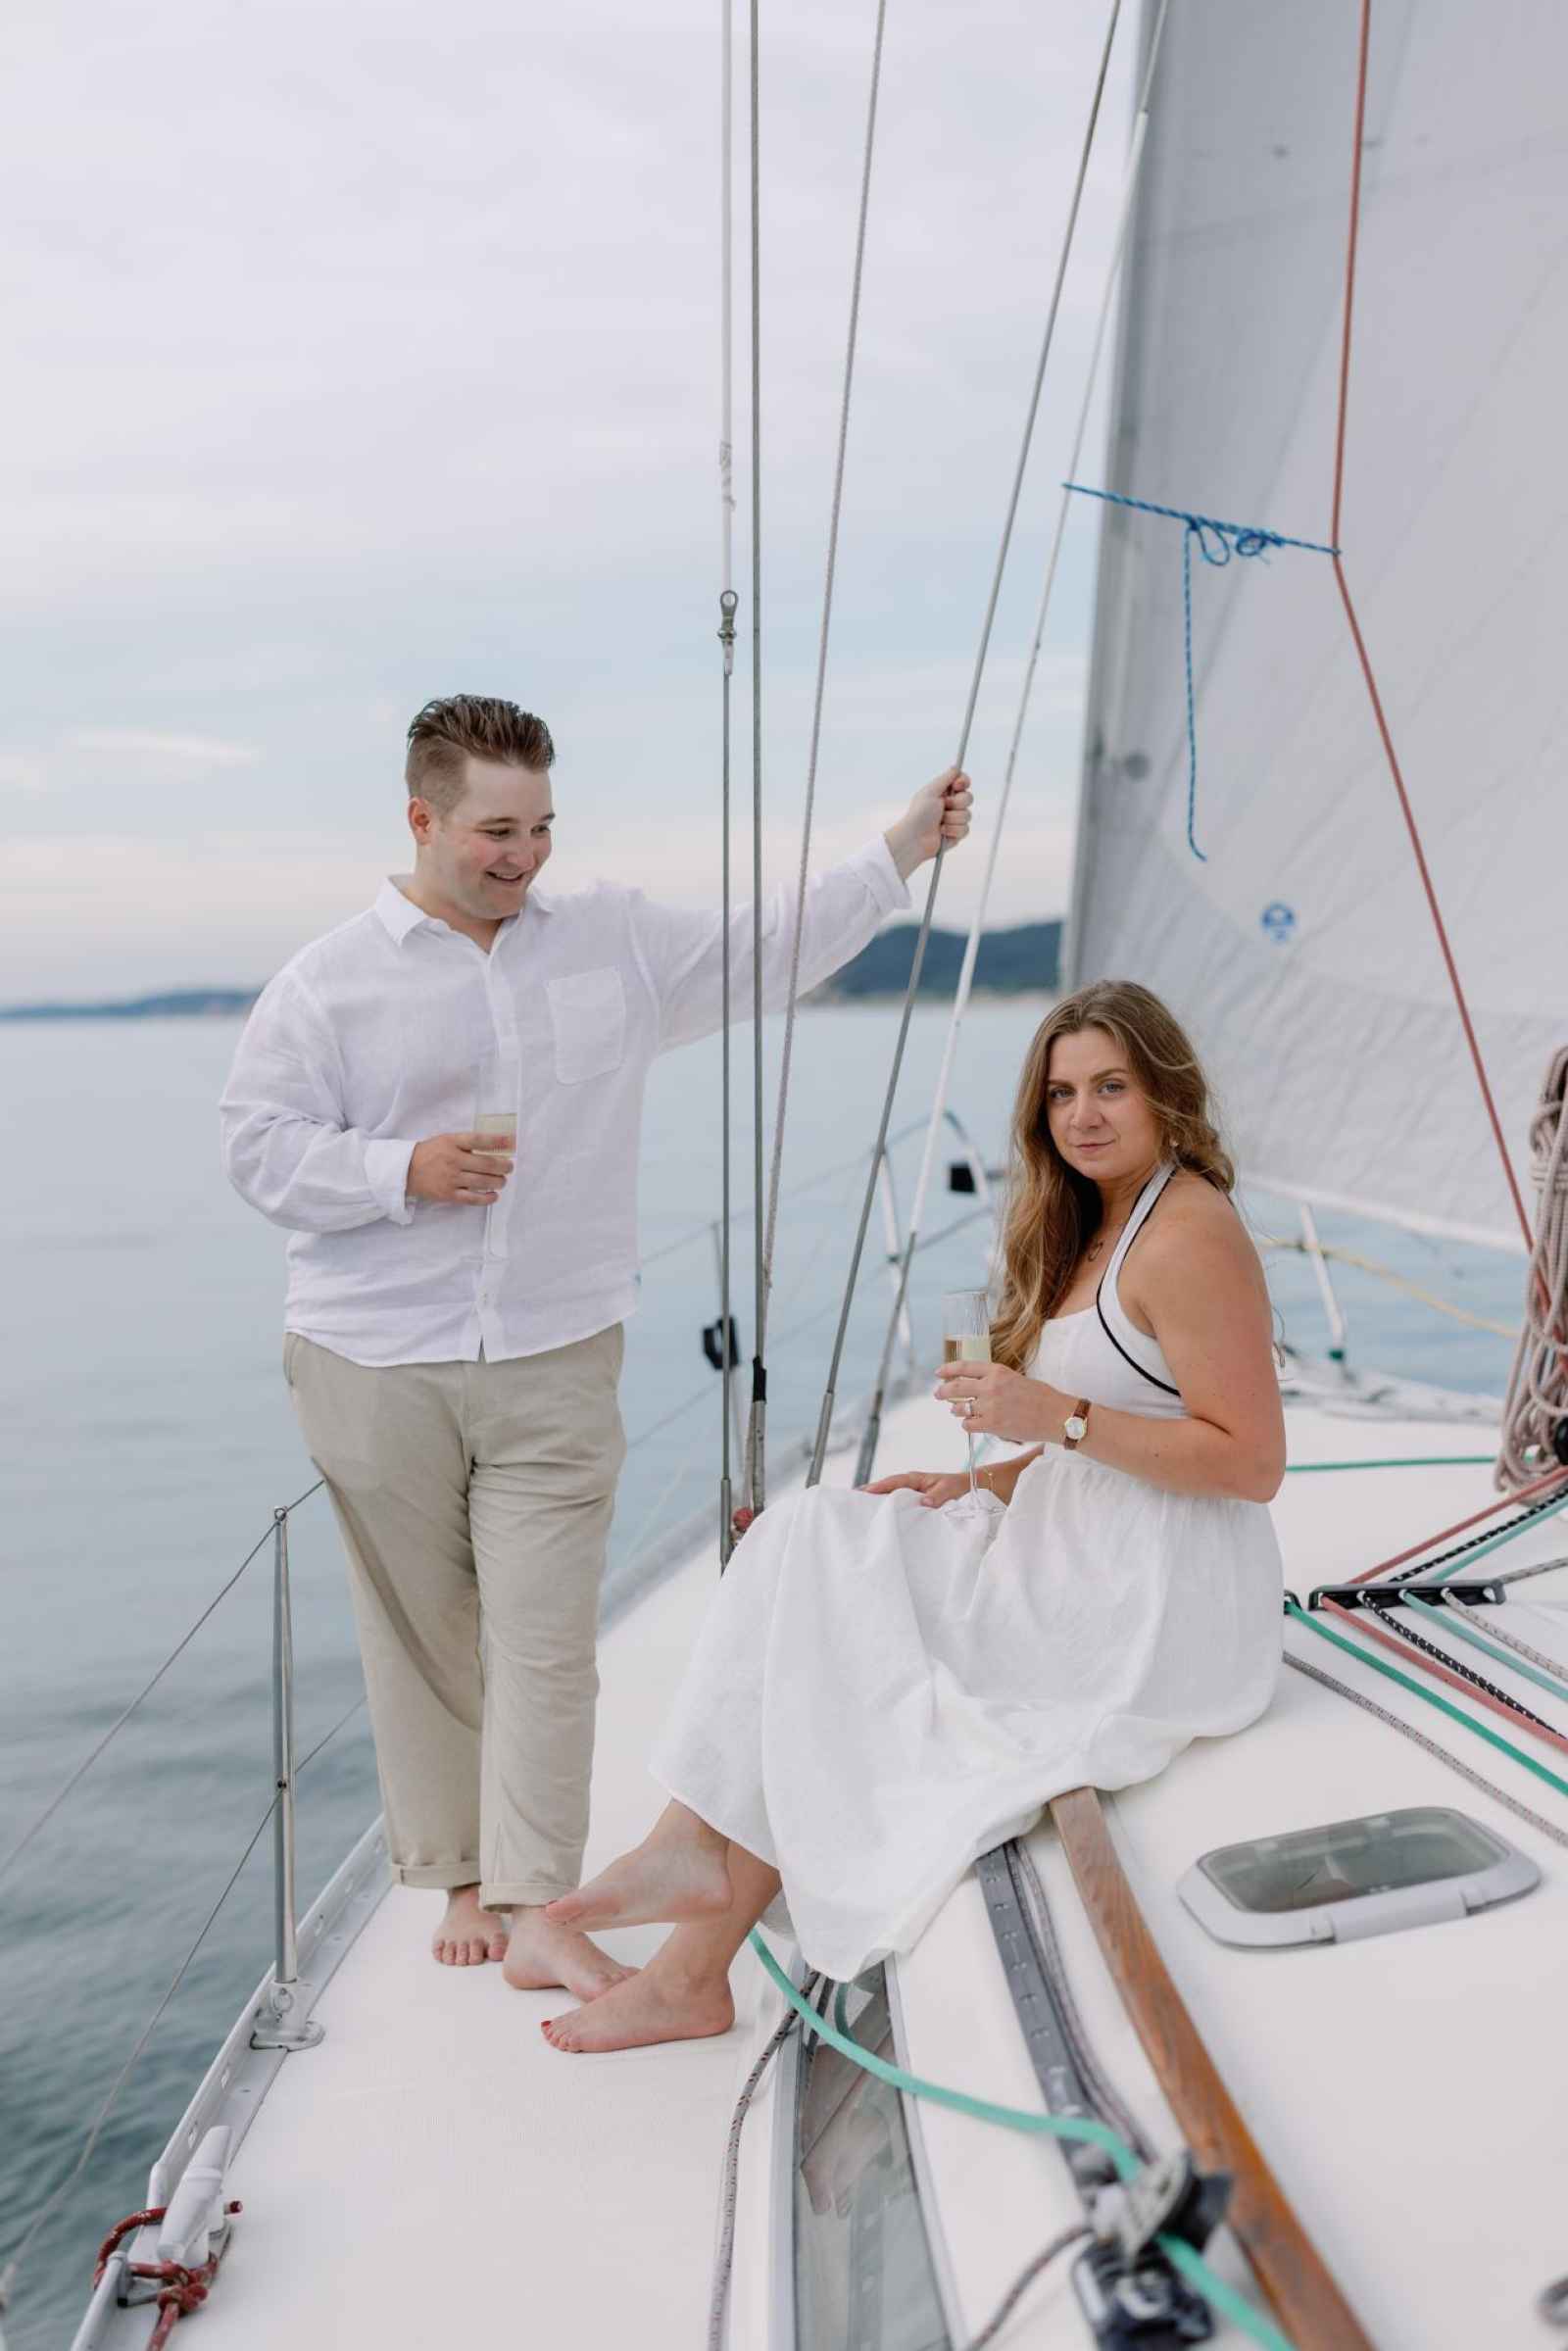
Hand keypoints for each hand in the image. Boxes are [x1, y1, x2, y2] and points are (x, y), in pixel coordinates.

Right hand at [407, 1131, 514, 1205]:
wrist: (406, 1170)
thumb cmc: (430, 1153)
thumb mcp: (446, 1140)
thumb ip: (467, 1142)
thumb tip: (495, 1144)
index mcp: (452, 1143)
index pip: (479, 1140)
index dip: (498, 1141)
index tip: (512, 1142)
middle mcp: (453, 1160)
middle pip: (486, 1164)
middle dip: (504, 1166)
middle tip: (509, 1167)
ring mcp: (451, 1179)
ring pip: (483, 1182)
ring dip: (498, 1182)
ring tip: (502, 1180)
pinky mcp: (448, 1194)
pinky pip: (472, 1199)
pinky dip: (487, 1198)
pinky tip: (494, 1195)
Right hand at [861, 1468, 974, 1508]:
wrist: (966, 1487)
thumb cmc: (956, 1485)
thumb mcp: (949, 1489)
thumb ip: (937, 1496)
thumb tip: (923, 1503)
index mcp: (914, 1479)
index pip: (893, 1482)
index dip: (878, 1487)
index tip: (864, 1492)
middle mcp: (909, 1485)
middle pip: (885, 1489)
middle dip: (869, 1494)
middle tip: (851, 1502)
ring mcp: (909, 1494)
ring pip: (889, 1498)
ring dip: (876, 1503)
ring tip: (859, 1513)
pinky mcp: (912, 1503)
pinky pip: (897, 1506)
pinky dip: (887, 1510)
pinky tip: (880, 1520)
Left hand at [884, 767, 972, 879]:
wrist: (915, 838)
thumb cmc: (919, 814)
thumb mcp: (931, 791)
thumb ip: (945, 778)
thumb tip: (955, 767)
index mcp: (943, 793)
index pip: (963, 782)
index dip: (963, 782)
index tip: (957, 786)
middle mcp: (950, 805)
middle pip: (969, 798)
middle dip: (957, 803)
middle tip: (943, 806)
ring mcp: (954, 820)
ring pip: (968, 815)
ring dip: (952, 818)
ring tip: (939, 822)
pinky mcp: (957, 834)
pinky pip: (965, 829)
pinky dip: (952, 830)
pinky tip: (941, 832)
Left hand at [934, 1361, 1059, 1443]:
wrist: (1056, 1416)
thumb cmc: (1041, 1397)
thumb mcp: (1016, 1378)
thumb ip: (996, 1380)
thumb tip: (977, 1387)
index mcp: (997, 1371)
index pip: (965, 1366)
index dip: (948, 1370)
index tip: (939, 1372)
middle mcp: (990, 1386)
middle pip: (956, 1387)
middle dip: (943, 1391)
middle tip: (937, 1394)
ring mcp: (990, 1406)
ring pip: (960, 1408)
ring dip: (956, 1410)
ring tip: (956, 1411)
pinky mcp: (992, 1425)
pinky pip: (968, 1425)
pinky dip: (967, 1425)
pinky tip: (971, 1424)